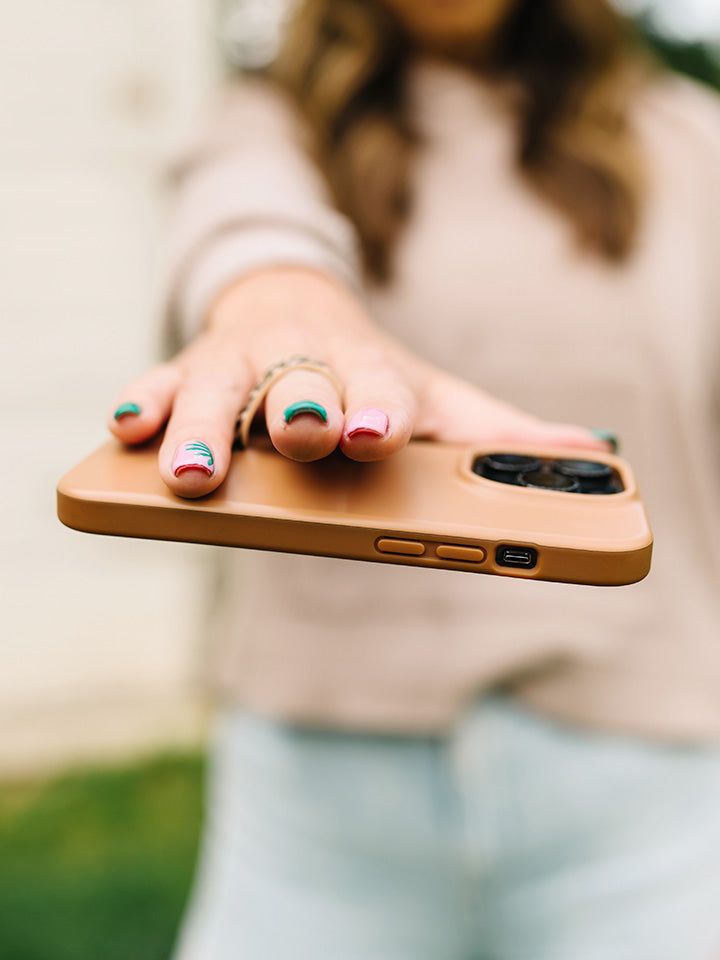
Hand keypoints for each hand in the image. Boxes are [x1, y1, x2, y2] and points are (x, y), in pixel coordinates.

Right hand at [108, 267, 610, 497]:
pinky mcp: (194, 367)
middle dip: (299, 409)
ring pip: (221, 389)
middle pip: (301, 384)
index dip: (380, 409)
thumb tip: (587, 459)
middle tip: (300, 437)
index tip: (378, 433)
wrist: (302, 308)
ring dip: (207, 429)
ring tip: (192, 475)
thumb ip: (495, 438)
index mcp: (371, 370)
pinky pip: (165, 383)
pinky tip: (130, 429)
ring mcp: (244, 361)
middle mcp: (307, 360)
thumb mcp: (434, 400)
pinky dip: (147, 404)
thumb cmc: (372, 373)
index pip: (381, 388)